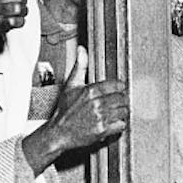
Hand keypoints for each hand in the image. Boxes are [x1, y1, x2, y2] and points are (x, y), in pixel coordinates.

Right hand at [22, 47, 128, 174]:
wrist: (58, 132)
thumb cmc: (65, 110)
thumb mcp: (71, 85)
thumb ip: (80, 67)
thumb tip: (81, 49)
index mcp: (91, 91)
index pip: (118, 85)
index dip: (119, 88)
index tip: (118, 91)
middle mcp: (97, 103)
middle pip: (123, 98)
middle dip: (121, 100)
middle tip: (116, 103)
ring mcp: (100, 117)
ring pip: (124, 111)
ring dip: (121, 112)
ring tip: (114, 112)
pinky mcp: (102, 130)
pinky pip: (121, 125)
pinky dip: (119, 124)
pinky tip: (112, 122)